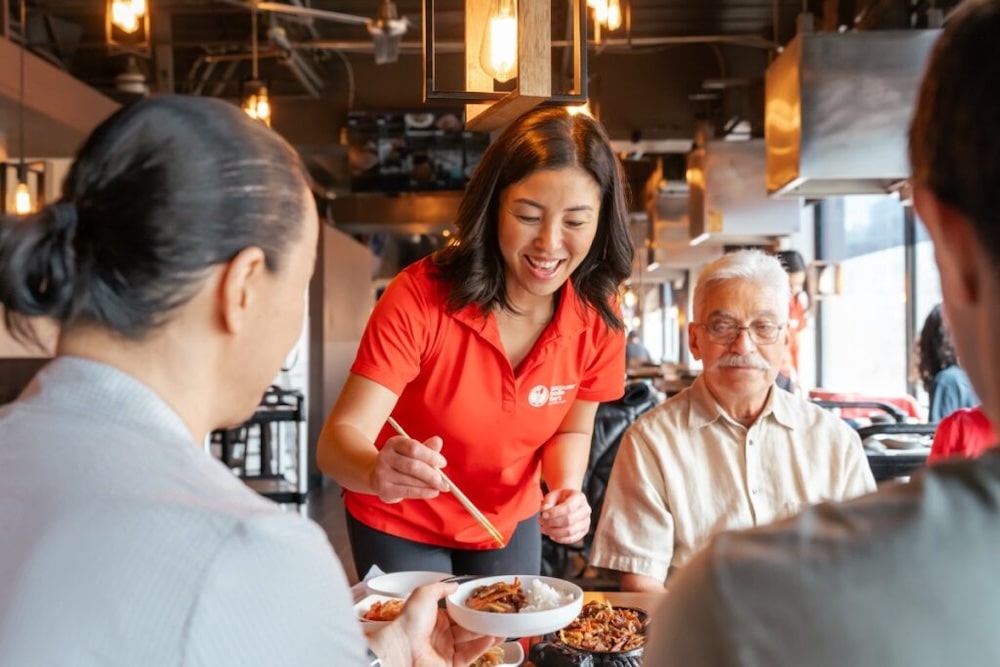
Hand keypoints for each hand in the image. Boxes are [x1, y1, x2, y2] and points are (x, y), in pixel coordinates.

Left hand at [370, 582, 502, 666]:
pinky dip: (482, 647)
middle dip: (483, 622)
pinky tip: (492, 638)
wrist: (401, 649)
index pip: (458, 612)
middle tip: (498, 616)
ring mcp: (446, 650)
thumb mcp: (423, 594)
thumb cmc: (409, 622)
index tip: (485, 604)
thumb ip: (440, 588)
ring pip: (472, 642)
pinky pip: (470, 655)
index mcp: (433, 618)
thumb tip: (455, 585)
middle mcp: (441, 635)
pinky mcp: (451, 664)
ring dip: (487, 634)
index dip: (472, 609)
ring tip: (502, 627)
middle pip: (468, 627)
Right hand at [371, 434, 449, 503]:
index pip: (413, 448)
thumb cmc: (402, 462)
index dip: (430, 456)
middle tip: (444, 481)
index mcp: (394, 443)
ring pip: (411, 480)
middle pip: (413, 466)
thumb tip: (438, 441)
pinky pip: (408, 491)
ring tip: (440, 486)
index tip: (443, 463)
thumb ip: (426, 448)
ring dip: (429, 484)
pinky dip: (424, 492)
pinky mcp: (384, 489)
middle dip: (431, 474)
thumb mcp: (413, 452)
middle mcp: (385, 457)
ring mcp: (382, 473)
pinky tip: (434, 492)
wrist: (378, 476)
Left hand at [538, 488, 590, 543]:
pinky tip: (551, 534)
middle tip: (540, 521)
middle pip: (569, 520)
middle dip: (552, 523)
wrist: (569, 501)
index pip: (568, 507)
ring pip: (569, 532)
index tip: (543, 515)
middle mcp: (586, 510)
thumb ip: (547, 502)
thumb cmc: (560, 498)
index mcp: (579, 497)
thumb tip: (544, 511)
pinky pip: (571, 539)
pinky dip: (559, 539)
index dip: (554, 513)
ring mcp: (586, 522)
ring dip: (553, 532)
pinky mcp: (583, 531)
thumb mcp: (553, 495)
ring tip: (543, 529)